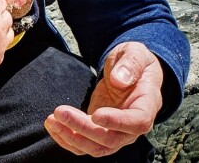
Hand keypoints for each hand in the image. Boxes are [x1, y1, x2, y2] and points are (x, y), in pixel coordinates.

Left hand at [44, 42, 162, 156]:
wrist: (129, 69)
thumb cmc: (134, 60)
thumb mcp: (135, 53)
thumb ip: (130, 64)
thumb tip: (118, 80)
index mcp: (147, 105)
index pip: (136, 122)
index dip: (116, 122)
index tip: (95, 115)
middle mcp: (132, 126)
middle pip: (110, 140)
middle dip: (83, 129)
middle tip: (60, 112)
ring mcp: (116, 131)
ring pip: (96, 147)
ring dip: (72, 137)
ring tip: (52, 121)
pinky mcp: (100, 130)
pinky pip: (86, 143)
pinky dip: (68, 139)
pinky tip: (53, 126)